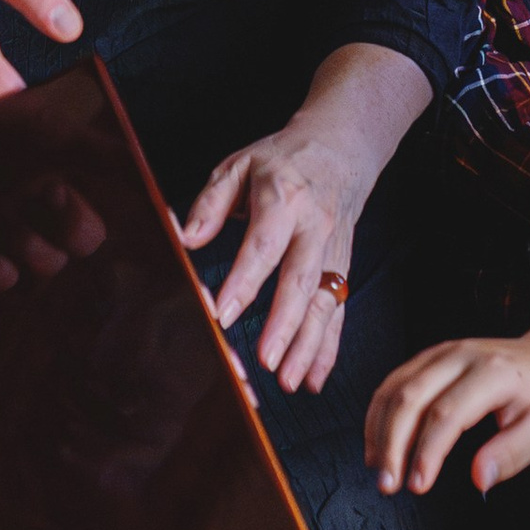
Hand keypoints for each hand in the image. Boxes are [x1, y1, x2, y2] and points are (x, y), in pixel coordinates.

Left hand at [180, 121, 366, 393]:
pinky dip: (328, 348)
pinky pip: (338, 311)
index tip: (223, 314)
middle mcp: (314, 228)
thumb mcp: (239, 164)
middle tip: (266, 362)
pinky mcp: (343, 268)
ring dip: (309, 345)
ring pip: (325, 303)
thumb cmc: (279, 160)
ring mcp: (333, 251)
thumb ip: (212, 201)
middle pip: (301, 280)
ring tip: (289, 380)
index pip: (263, 244)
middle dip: (285, 324)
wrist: (340, 149)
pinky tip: (312, 379)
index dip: (245, 281)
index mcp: (284, 198)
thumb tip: (186, 238)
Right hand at [364, 327, 529, 496]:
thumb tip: (480, 480)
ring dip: (379, 430)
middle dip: (392, 444)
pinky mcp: (433, 356)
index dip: (427, 452)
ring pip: (395, 387)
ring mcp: (444, 351)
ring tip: (378, 469)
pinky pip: (395, 381)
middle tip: (387, 484)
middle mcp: (463, 354)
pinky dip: (381, 413)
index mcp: (494, 372)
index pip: (447, 413)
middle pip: (411, 397)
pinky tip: (378, 442)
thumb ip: (511, 455)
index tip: (417, 485)